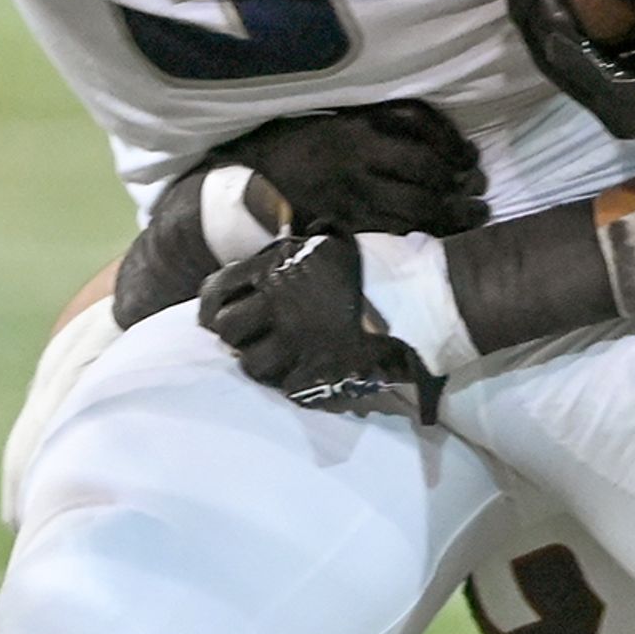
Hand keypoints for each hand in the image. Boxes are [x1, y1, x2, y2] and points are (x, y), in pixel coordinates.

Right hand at [112, 103, 488, 326]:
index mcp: (356, 131)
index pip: (423, 143)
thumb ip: (386, 119)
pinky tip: (436, 234)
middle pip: (426, 180)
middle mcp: (356, 166)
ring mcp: (349, 200)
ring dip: (450, 217)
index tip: (471, 161)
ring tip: (473, 219)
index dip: (456, 155)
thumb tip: (441, 133)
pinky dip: (418, 234)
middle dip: (460, 193)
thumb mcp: (340, 117)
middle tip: (482, 200)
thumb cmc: (296, 143)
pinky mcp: (341, 226)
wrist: (247, 182)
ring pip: (413, 211)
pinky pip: (389, 233)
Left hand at [198, 233, 443, 421]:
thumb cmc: (377, 264)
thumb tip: (258, 272)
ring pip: (253, 366)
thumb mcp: (323, 246)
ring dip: (264, 363)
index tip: (216, 314)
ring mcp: (298, 342)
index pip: (217, 291)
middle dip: (237, 335)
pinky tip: (310, 371)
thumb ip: (285, 260)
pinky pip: (288, 387)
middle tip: (254, 337)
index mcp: (276, 268)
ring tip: (282, 358)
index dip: (212, 306)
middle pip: (228, 331)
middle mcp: (279, 305)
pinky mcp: (319, 373)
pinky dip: (295, 382)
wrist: (422, 293)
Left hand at [507, 0, 634, 141]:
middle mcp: (617, 108)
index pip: (564, 56)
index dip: (545, 11)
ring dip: (546, 17)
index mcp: (626, 105)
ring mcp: (624, 96)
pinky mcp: (634, 79)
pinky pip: (587, 48)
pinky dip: (573, 19)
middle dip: (531, 13)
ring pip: (566, 56)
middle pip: (554, 59)